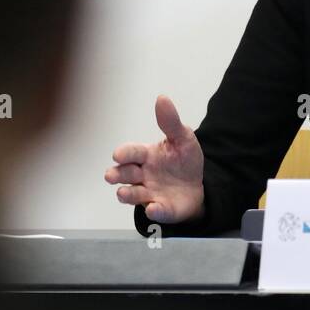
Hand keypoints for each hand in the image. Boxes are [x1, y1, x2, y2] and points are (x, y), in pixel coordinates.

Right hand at [104, 94, 204, 223]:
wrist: (198, 185)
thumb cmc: (184, 161)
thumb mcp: (183, 138)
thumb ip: (171, 122)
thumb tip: (162, 98)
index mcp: (147, 156)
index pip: (131, 153)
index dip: (124, 154)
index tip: (118, 154)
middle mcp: (143, 175)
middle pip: (125, 175)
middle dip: (116, 175)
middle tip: (111, 176)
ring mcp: (150, 193)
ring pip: (133, 194)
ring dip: (127, 194)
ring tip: (123, 193)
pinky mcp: (161, 208)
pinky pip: (156, 211)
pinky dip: (154, 211)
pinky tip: (154, 208)